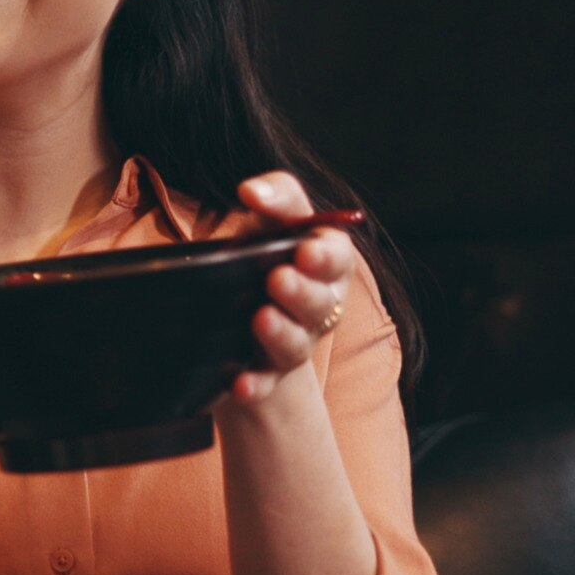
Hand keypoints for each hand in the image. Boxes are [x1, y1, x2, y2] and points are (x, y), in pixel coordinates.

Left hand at [222, 172, 358, 405]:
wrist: (239, 318)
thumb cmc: (260, 258)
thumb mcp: (269, 224)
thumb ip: (275, 199)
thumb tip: (252, 190)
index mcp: (324, 267)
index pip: (336, 258)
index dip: (324, 257)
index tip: (304, 250)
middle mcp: (317, 308)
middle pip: (319, 304)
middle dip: (301, 292)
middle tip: (277, 279)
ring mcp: (293, 344)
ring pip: (296, 344)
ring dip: (280, 333)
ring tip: (260, 319)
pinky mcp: (266, 374)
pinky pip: (264, 384)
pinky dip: (255, 384)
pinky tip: (239, 383)